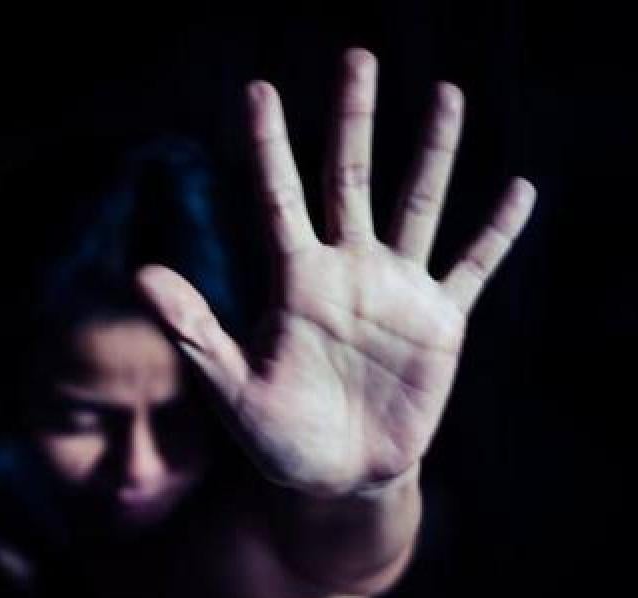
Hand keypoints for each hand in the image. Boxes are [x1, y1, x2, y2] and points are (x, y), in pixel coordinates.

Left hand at [137, 48, 535, 497]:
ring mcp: (395, 291)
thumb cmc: (276, 437)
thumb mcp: (231, 389)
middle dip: (353, 120)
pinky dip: (495, 232)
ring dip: (434, 153)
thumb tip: (140, 273)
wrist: (336, 479)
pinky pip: (473, 267)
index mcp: (293, 282)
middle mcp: (345, 271)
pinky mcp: (440, 322)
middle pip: (349, 179)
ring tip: (448, 94)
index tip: (259, 89)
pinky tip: (520, 189)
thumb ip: (194, 330)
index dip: (269, 145)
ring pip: (417, 205)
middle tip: (357, 57)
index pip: (278, 198)